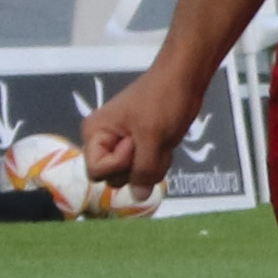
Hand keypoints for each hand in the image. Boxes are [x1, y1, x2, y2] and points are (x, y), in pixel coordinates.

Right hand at [71, 66, 202, 196]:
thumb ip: (143, 170)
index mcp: (94, 133)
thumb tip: (139, 197)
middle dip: (137, 166)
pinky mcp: (138, 148)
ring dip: (151, 165)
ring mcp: (120, 146)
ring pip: (132, 176)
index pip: (96, 172)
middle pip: (113, 178)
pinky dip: (158, 161)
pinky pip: (144, 169)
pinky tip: (165, 143)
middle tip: (151, 141)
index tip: (133, 143)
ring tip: (160, 140)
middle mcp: (102, 142)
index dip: (118, 164)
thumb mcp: (152, 136)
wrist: (183, 80)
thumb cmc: (162, 100)